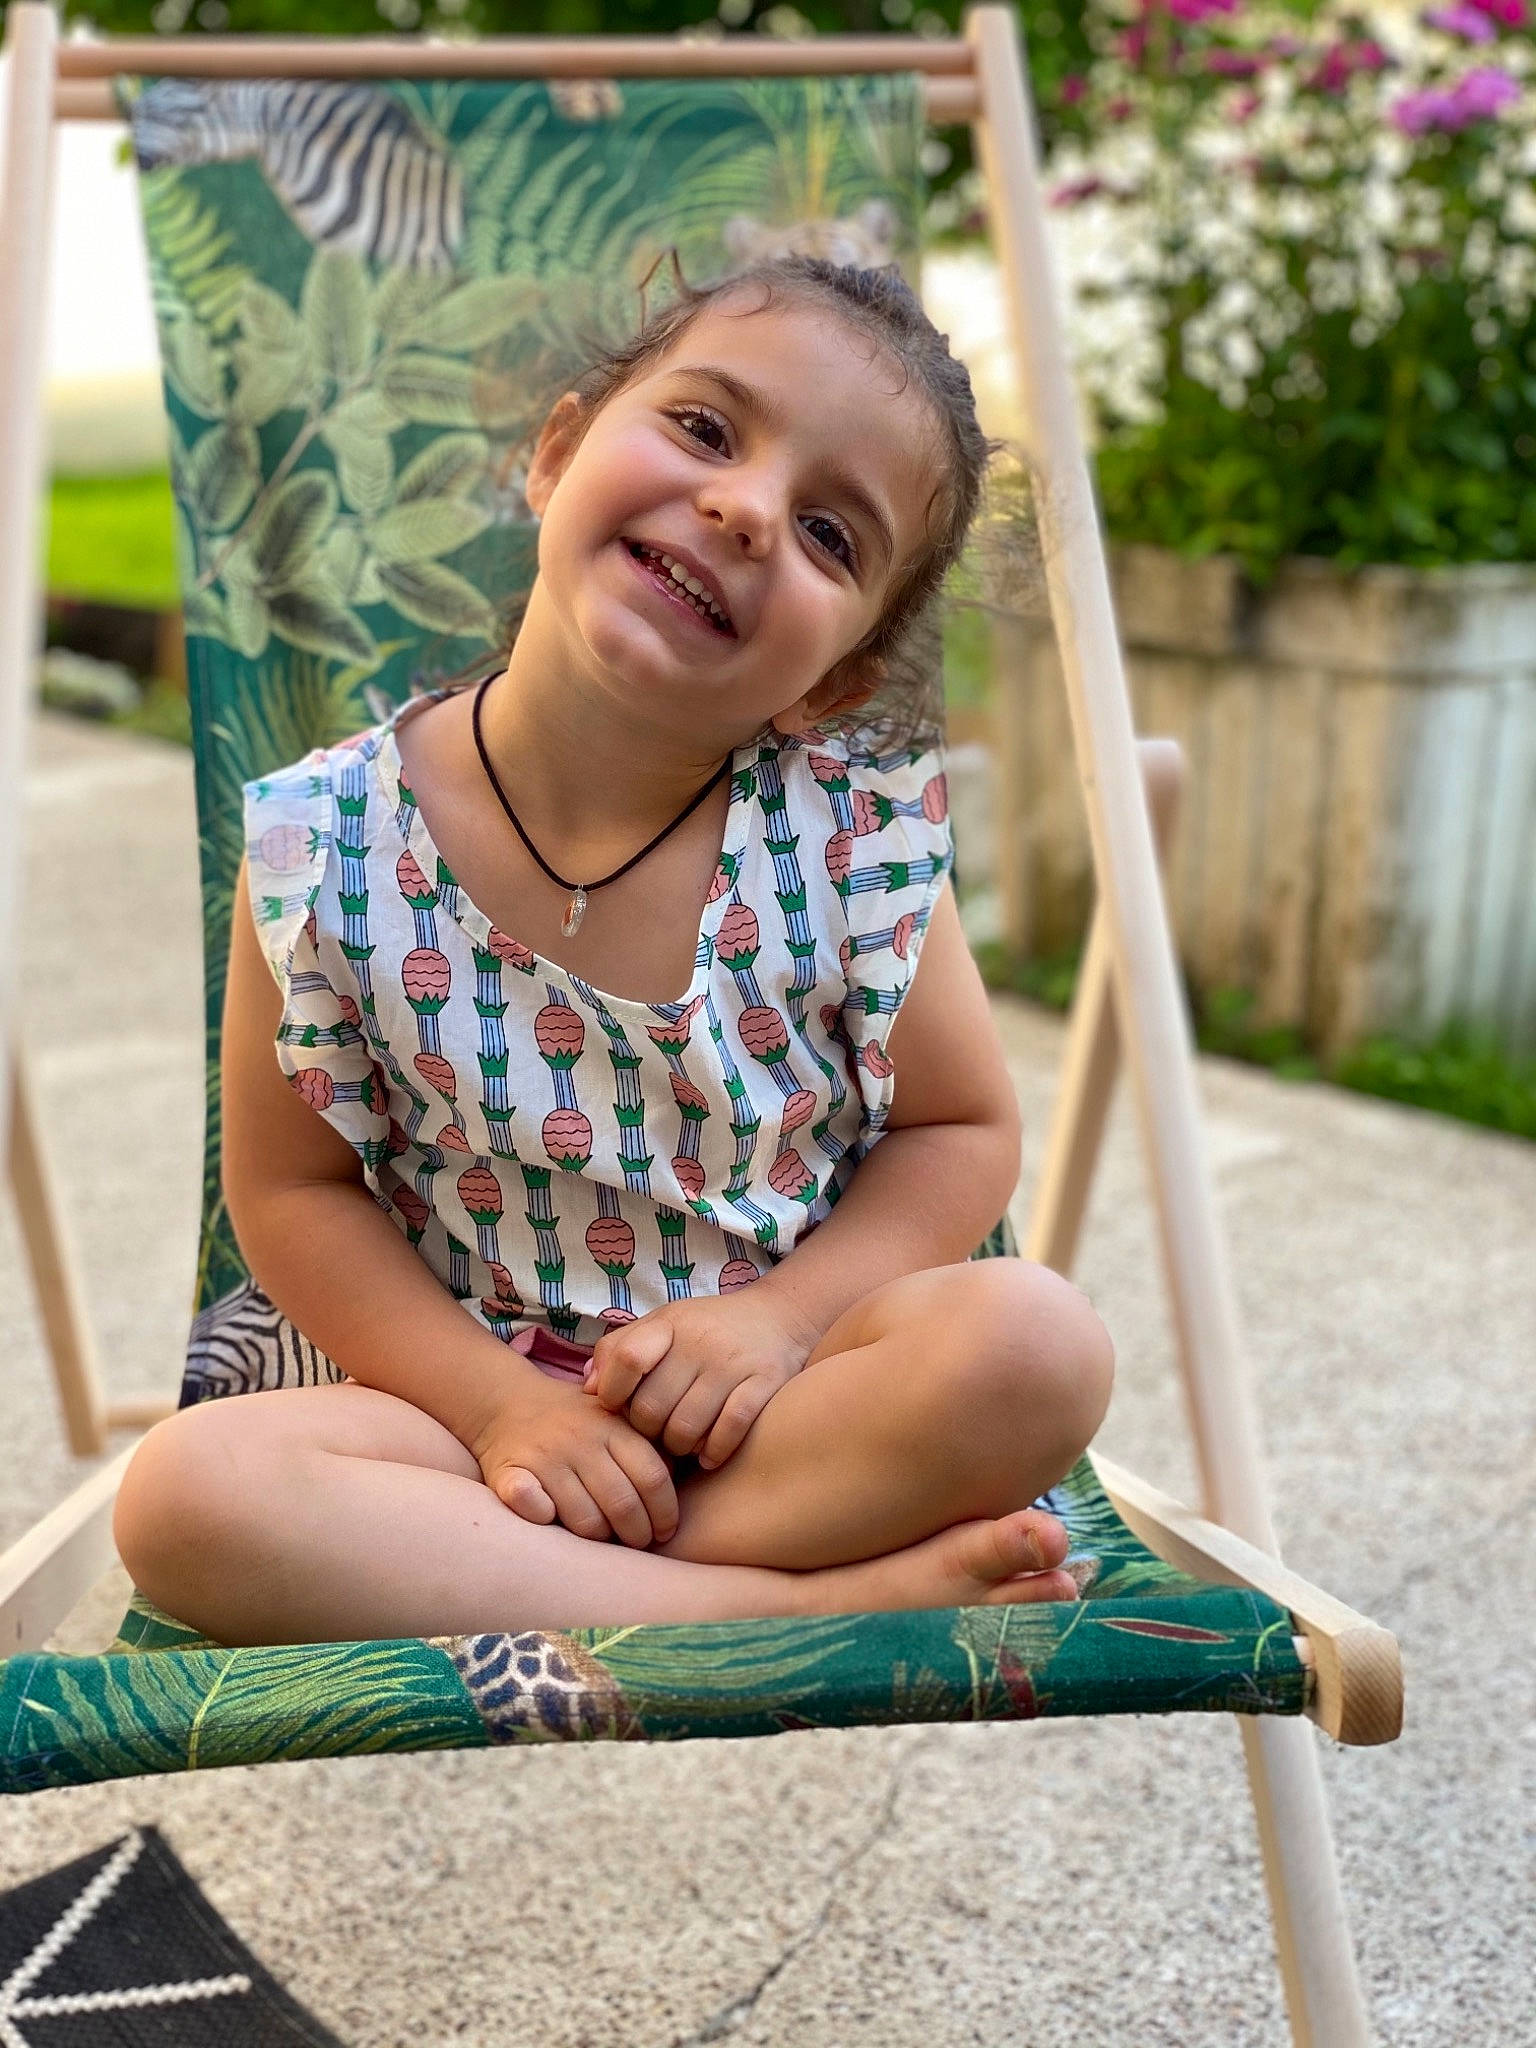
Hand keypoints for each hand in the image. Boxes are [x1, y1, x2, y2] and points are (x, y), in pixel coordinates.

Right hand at [470, 1372, 677, 1548]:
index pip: (652, 1478)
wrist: (507, 1402)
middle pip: (623, 1503)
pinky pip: (534, 1507)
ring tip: (605, 1541)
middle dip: (637, 1535)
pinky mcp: (510, 1472)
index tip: (666, 1531)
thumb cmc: (576, 1422)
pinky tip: (554, 1522)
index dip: (665, 1513)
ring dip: (599, 1539)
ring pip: (584, 1518)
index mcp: (613, 1427)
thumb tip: (684, 1485)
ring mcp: (545, 1457)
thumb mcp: (617, 1420)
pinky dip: (545, 1519)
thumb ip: (648, 1447)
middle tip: (639, 1545)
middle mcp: (581, 1440)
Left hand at [585, 1290, 819, 1470]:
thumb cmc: (706, 1329)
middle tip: (655, 1431)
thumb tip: (588, 1389)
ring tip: (681, 1444)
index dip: (613, 1392)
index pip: (627, 1358)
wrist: (778, 1317)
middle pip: (652, 1408)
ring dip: (679, 1447)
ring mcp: (733, 1364)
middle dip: (647, 1431)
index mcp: (670, 1324)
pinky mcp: (764, 1384)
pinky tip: (709, 1455)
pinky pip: (728, 1432)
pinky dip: (714, 1452)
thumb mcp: (662, 1324)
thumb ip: (619, 1350)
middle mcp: (701, 1342)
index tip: (617, 1406)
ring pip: (686, 1429)